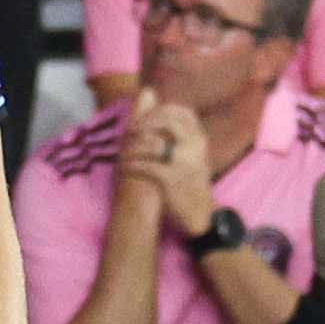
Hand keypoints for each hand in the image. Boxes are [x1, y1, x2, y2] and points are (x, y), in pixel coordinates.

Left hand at [119, 90, 216, 237]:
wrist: (200, 212)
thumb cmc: (191, 183)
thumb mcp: (194, 155)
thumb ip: (183, 136)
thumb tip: (165, 115)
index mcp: (199, 139)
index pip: (183, 112)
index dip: (161, 110)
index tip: (145, 116)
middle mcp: (194, 147)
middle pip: (168, 121)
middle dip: (145, 123)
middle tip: (130, 130)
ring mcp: (184, 162)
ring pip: (154, 143)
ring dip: (134, 146)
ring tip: (124, 152)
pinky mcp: (172, 178)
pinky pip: (147, 165)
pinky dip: (133, 164)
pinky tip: (126, 167)